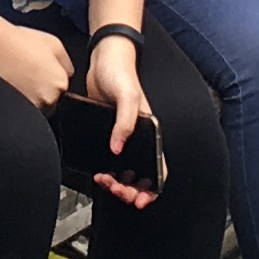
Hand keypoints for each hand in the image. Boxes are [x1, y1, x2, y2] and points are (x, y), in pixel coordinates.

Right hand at [0, 17, 73, 112]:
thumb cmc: (21, 42)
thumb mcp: (55, 43)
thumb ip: (67, 63)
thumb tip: (68, 74)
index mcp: (60, 82)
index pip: (64, 88)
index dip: (53, 78)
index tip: (42, 69)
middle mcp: (49, 98)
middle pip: (52, 99)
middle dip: (44, 88)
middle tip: (31, 72)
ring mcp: (32, 105)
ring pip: (38, 104)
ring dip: (32, 94)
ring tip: (20, 77)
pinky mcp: (17, 109)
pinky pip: (24, 107)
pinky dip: (20, 98)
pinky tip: (13, 84)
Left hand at [78, 35, 162, 207]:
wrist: (103, 59)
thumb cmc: (121, 73)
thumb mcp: (128, 97)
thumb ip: (125, 123)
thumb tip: (118, 148)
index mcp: (151, 132)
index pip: (159, 169)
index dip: (153, 189)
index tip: (141, 199)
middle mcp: (140, 138)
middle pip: (142, 176)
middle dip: (131, 189)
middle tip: (117, 190)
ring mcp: (124, 137)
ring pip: (126, 172)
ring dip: (118, 183)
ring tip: (106, 182)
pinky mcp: (108, 134)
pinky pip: (111, 161)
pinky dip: (107, 171)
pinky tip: (99, 172)